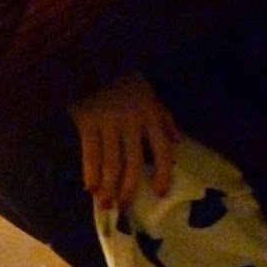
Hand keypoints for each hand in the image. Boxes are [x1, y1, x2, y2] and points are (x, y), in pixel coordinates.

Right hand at [70, 72, 179, 208]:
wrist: (93, 59)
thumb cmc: (123, 78)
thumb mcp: (150, 93)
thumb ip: (164, 118)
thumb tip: (178, 142)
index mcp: (151, 116)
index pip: (162, 151)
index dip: (162, 174)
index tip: (159, 192)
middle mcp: (132, 123)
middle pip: (132, 163)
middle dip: (128, 188)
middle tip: (124, 207)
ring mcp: (108, 124)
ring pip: (111, 163)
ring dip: (108, 187)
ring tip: (106, 205)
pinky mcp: (87, 124)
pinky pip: (90, 154)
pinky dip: (90, 172)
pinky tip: (90, 187)